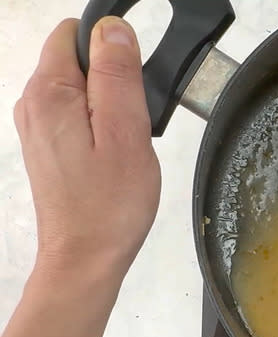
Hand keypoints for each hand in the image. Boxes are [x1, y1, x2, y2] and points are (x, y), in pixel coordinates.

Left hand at [14, 17, 159, 286]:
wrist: (86, 257)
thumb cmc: (110, 202)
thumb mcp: (126, 132)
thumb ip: (117, 75)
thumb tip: (112, 29)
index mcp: (49, 93)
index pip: (75, 34)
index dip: (112, 48)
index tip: (134, 85)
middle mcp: (33, 103)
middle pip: (78, 60)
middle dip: (114, 80)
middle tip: (134, 123)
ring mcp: (37, 126)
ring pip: (81, 88)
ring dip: (110, 105)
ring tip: (126, 142)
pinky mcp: (47, 146)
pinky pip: (77, 113)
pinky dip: (101, 124)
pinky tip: (114, 154)